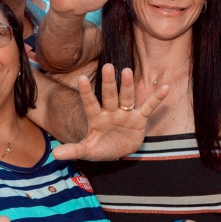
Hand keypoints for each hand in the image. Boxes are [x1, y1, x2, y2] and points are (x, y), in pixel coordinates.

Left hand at [52, 64, 168, 160]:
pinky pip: (148, 107)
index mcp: (96, 117)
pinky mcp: (139, 119)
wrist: (118, 151)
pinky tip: (165, 88)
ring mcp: (125, 113)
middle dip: (108, 83)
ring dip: (127, 85)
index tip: (82, 78)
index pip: (90, 103)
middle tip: (107, 66)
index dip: (86, 92)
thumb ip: (73, 150)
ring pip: (126, 97)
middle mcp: (110, 111)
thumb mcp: (88, 151)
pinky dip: (157, 99)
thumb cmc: (101, 148)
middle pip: (109, 95)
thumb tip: (55, 155)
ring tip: (127, 71)